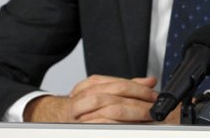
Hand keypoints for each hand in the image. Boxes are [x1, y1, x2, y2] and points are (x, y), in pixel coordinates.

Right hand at [24, 75, 167, 123]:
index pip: (118, 84)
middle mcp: (82, 98)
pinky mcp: (81, 128)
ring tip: (145, 115)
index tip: (153, 95)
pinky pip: (100, 124)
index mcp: (90, 86)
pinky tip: (128, 125)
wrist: (55, 119)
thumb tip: (150, 81)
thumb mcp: (103, 92)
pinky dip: (116, 124)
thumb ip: (127, 86)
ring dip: (130, 112)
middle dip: (137, 100)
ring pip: (107, 108)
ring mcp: (79, 115)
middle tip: (152, 106)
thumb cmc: (83, 106)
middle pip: (114, 95)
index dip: (139, 89)